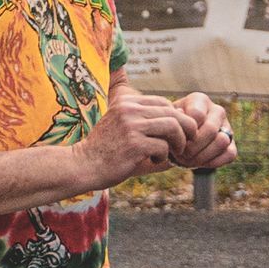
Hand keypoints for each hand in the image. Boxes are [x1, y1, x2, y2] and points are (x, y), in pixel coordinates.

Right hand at [75, 92, 197, 187]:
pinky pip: (163, 147)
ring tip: (173, 152)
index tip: (177, 132)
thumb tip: (184, 119)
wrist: (82, 165)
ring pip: (172, 127)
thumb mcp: (124, 126)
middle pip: (172, 113)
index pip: (164, 102)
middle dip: (185, 129)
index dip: (176, 117)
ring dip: (179, 142)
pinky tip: (154, 161)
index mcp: (127, 102)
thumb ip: (148, 120)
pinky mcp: (134, 144)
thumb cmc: (107, 148)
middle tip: (184, 143)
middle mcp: (129, 109)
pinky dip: (164, 156)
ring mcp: (131, 126)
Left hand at [170, 91, 237, 169]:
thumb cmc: (168, 132)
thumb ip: (171, 119)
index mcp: (199, 100)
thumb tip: (181, 113)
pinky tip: (199, 163)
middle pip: (211, 130)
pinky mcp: (232, 144)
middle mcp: (217, 110)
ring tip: (187, 160)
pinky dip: (213, 162)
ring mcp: (227, 127)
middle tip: (179, 155)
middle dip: (193, 147)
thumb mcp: (165, 123)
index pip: (197, 116)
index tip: (173, 140)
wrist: (174, 144)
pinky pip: (230, 154)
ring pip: (222, 141)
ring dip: (203, 156)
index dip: (185, 132)